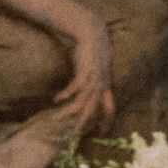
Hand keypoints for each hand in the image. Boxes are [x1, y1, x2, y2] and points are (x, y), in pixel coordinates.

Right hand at [52, 8, 113, 134]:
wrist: (93, 33)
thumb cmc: (93, 51)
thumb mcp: (97, 69)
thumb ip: (95, 80)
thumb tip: (88, 90)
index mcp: (106, 85)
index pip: (110, 108)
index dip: (107, 121)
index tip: (102, 133)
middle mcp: (101, 85)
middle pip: (95, 110)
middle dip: (87, 123)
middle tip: (76, 134)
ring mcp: (93, 79)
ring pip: (83, 102)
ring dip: (70, 112)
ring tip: (58, 119)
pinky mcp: (85, 72)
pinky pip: (75, 89)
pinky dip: (66, 95)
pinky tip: (57, 99)